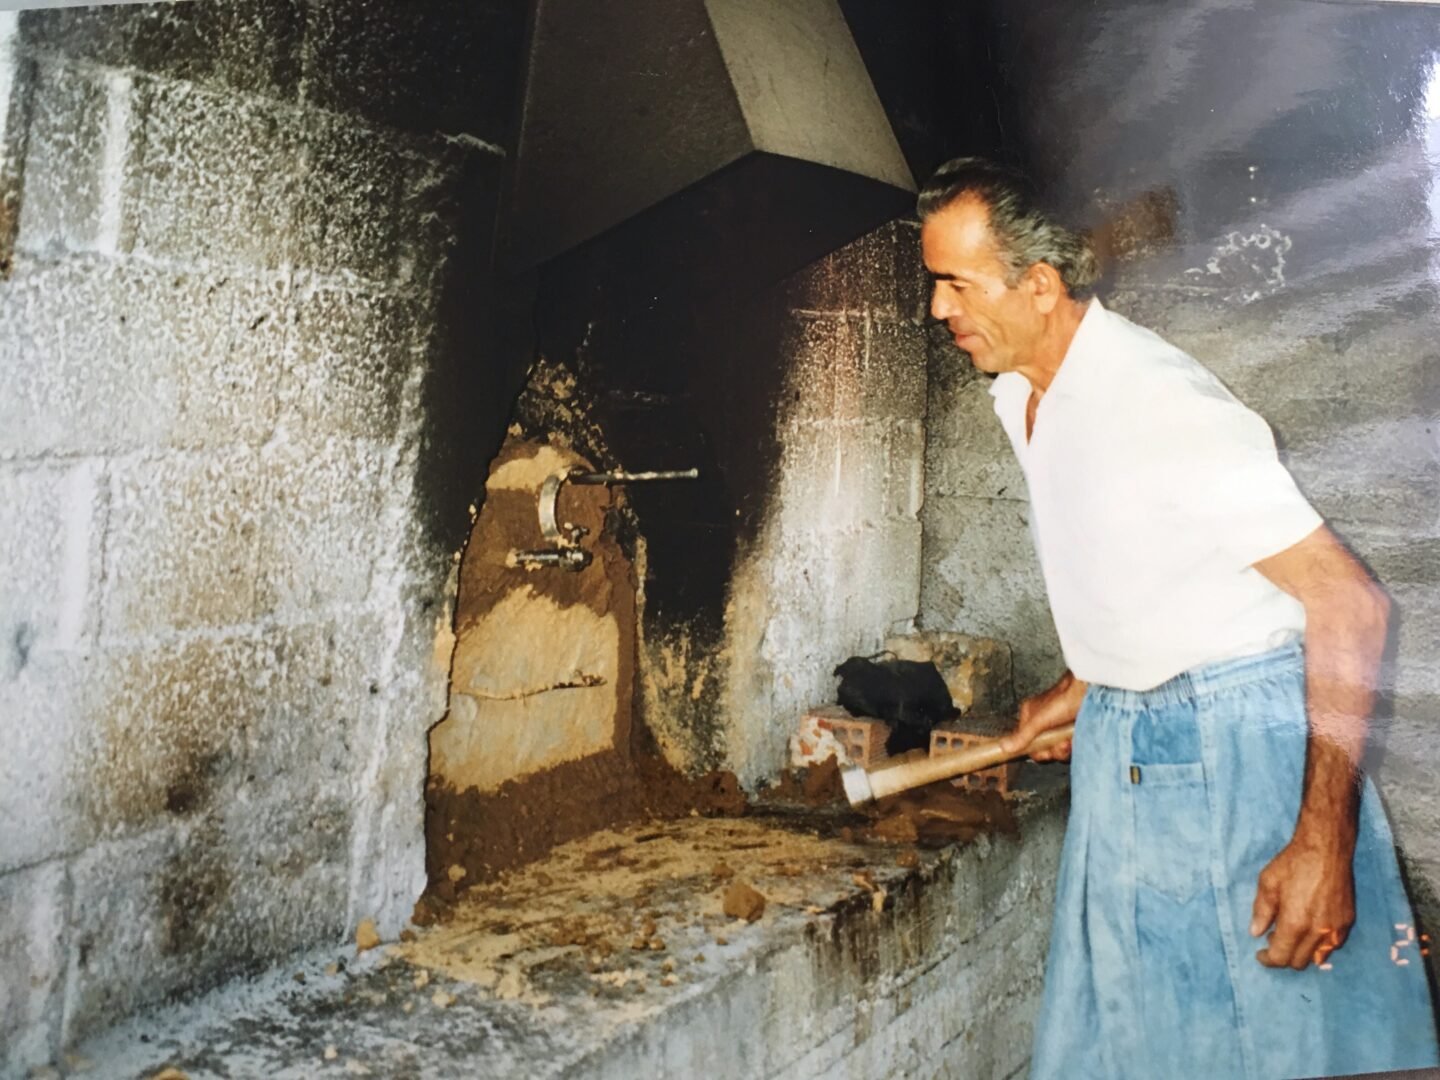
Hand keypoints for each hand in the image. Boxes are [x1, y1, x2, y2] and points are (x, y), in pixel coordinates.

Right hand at [999, 671, 1086, 761]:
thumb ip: (1022, 736)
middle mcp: (1042, 723)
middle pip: (1043, 748)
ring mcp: (1057, 727)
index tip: (1045, 753)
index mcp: (1029, 717)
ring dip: (1064, 749)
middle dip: (1053, 750)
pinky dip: (1073, 745)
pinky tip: (1076, 739)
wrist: (1089, 692)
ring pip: (1056, 749)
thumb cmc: (1063, 700)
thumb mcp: (1039, 721)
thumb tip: (1003, 747)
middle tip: (1061, 745)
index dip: (1036, 751)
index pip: (1026, 743)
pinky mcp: (1070, 730)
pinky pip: (1069, 745)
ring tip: (1069, 741)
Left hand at [1249, 837, 1355, 969]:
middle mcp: (1318, 933)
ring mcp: (1336, 929)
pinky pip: (1332, 945)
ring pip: (1317, 957)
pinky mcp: (1348, 921)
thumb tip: (1256, 932)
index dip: (1268, 960)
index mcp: (1295, 924)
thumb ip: (1261, 911)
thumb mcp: (1268, 884)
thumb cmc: (1293, 864)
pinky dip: (1318, 944)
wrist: (1327, 849)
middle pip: (1299, 962)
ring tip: (1290, 934)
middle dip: (1283, 956)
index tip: (1259, 953)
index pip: (1281, 957)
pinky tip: (1309, 927)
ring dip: (1302, 952)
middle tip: (1272, 940)